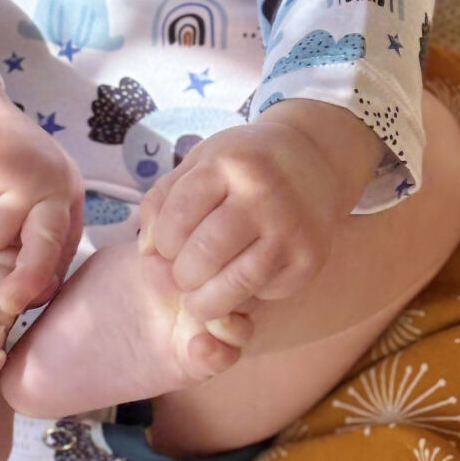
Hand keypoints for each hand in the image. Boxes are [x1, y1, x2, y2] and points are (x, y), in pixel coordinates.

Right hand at [0, 95, 83, 315]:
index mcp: (65, 190)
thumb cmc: (4, 165)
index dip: (37, 279)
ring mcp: (9, 174)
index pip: (56, 244)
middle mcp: (44, 180)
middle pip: (20, 247)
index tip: (14, 303)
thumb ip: (42, 239)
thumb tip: (35, 296)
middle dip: (7, 259)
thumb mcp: (36, 197)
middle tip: (1, 264)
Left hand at [137, 116, 346, 322]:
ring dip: (209, 302)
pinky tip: (240, 283)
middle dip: (182, 276)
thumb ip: (162, 201)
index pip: (179, 216)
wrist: (312, 158)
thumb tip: (147, 252)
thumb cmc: (241, 165)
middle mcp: (263, 193)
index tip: (167, 248)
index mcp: (228, 164)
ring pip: (238, 282)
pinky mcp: (311, 256)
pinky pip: (268, 291)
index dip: (164, 242)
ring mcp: (291, 226)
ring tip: (198, 302)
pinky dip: (248, 298)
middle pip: (205, 254)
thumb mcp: (197, 163)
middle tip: (183, 278)